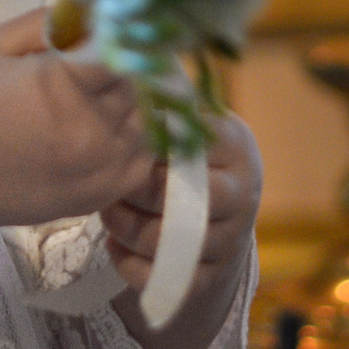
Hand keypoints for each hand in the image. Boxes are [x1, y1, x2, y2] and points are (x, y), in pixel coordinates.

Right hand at [0, 8, 161, 234]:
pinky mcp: (102, 195)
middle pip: (139, 86)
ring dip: (130, 107)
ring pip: (146, 123)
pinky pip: (143, 160)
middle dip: (122, 70)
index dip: (121, 39)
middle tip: (96, 67)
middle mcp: (91, 129)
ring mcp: (101, 167)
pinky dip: (133, 142)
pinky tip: (105, 132)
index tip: (113, 32)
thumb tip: (96, 7)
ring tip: (97, 100)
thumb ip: (50, 20)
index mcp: (63, 85)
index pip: (126, 51)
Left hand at [103, 113, 263, 348]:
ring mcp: (229, 240)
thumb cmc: (189, 154)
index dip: (149, 144)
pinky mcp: (211, 278)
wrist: (223, 214)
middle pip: (181, 199)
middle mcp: (241, 193)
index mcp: (233, 145)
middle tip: (111, 180)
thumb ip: (162, 103)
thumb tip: (122, 70)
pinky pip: (161, 279)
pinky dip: (127, 264)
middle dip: (135, 192)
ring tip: (108, 209)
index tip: (124, 139)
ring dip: (123, 227)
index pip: (191, 141)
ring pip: (165, 243)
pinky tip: (115, 244)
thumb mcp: (187, 121)